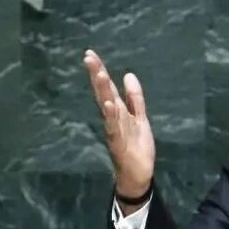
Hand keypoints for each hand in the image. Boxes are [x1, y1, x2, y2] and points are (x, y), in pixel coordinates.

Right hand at [83, 49, 154, 202]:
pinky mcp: (119, 143)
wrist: (138, 175)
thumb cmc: (137, 147)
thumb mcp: (140, 118)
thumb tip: (128, 74)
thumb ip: (135, 98)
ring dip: (103, 91)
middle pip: (103, 93)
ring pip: (107, 107)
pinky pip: (114, 127)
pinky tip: (109, 104)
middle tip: (88, 57)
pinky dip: (111, 116)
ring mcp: (115, 130)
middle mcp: (113, 118)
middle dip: (97, 75)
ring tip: (99, 74)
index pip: (107, 87)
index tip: (90, 53)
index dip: (100, 70)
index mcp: (118, 111)